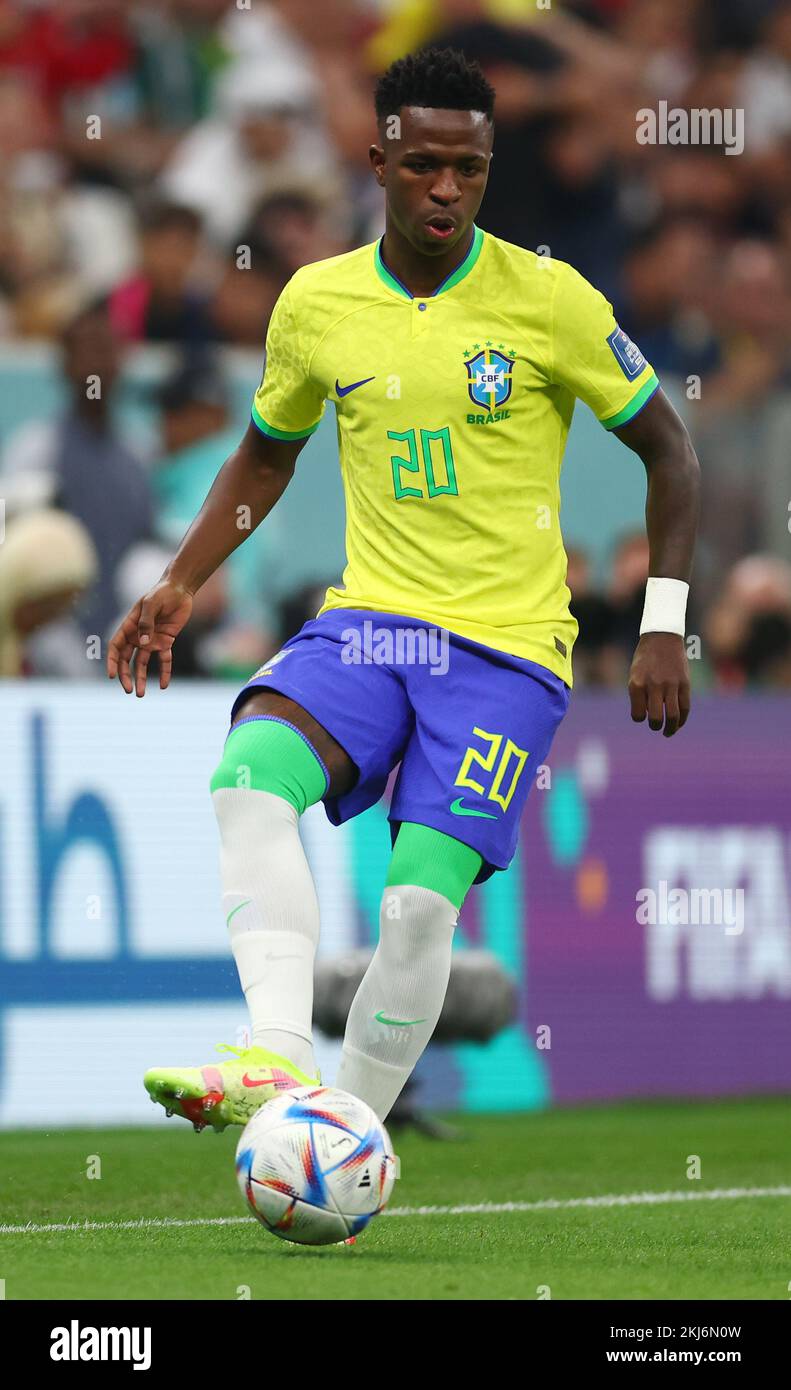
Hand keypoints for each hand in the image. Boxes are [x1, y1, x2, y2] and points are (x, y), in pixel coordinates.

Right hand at [106, 578, 192, 695]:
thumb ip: (146, 623)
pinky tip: (163, 685)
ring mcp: (151, 640)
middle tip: (128, 690)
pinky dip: (164, 672)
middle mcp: (138, 636)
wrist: (179, 590)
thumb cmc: (161, 593)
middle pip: (126, 660)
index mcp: (129, 626)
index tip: (112, 676)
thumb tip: (143, 643)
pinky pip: (164, 661)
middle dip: (125, 676)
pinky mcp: (166, 642)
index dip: (112, 662)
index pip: (116, 648)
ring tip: (140, 694)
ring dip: (140, 679)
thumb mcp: (151, 604)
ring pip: (142, 663)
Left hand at [627, 632, 689, 736]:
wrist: (662, 637)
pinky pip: (685, 707)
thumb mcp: (634, 675)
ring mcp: (671, 685)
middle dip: (655, 726)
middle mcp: (654, 686)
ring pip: (673, 716)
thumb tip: (648, 716)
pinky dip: (682, 719)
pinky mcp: (684, 683)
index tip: (641, 714)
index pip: (638, 715)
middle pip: (656, 718)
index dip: (639, 717)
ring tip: (668, 732)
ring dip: (670, 728)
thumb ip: (639, 695)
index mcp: (637, 684)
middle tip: (655, 726)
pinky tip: (678, 723)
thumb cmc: (645, 659)